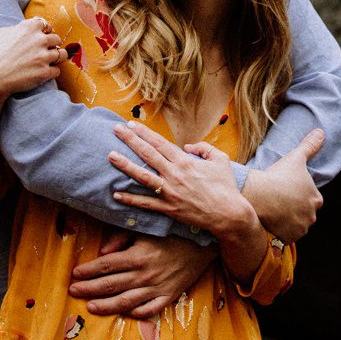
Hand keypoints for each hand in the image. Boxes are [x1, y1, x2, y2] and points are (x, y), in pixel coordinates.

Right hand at [0, 16, 64, 107]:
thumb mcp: (2, 33)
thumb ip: (18, 28)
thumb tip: (28, 27)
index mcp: (29, 27)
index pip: (46, 25)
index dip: (44, 32)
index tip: (42, 37)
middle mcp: (39, 40)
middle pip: (56, 39)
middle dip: (51, 45)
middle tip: (44, 51)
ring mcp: (43, 56)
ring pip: (62, 54)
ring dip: (57, 58)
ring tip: (49, 62)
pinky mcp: (45, 72)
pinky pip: (57, 71)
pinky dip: (51, 72)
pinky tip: (43, 73)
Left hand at [67, 233, 215, 317]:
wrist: (204, 243)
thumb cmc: (172, 232)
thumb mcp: (145, 229)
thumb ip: (121, 239)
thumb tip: (102, 253)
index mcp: (137, 256)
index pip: (105, 266)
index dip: (87, 271)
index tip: (74, 275)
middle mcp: (145, 275)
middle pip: (110, 285)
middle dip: (89, 289)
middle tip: (73, 292)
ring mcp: (157, 288)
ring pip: (125, 302)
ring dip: (105, 305)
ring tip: (90, 306)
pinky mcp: (169, 296)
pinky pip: (149, 310)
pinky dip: (135, 313)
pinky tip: (124, 313)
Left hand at [108, 122, 249, 237]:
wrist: (229, 215)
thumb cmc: (226, 187)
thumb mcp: (220, 160)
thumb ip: (204, 148)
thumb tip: (188, 146)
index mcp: (185, 161)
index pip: (160, 143)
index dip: (144, 133)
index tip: (131, 124)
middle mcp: (174, 175)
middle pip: (147, 154)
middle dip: (130, 140)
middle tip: (116, 130)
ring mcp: (170, 192)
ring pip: (142, 176)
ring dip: (125, 165)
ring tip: (111, 156)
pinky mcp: (168, 209)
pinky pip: (145, 203)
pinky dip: (130, 199)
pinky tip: (116, 194)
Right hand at [240, 128, 325, 242]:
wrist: (260, 195)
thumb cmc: (278, 175)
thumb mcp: (296, 158)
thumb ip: (310, 146)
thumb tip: (321, 132)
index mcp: (316, 199)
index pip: (311, 198)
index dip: (298, 195)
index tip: (286, 191)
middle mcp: (312, 216)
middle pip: (304, 213)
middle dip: (294, 209)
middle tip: (278, 201)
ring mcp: (300, 229)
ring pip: (295, 225)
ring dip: (287, 221)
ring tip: (273, 211)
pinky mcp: (288, 238)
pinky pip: (285, 236)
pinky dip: (280, 231)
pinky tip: (271, 222)